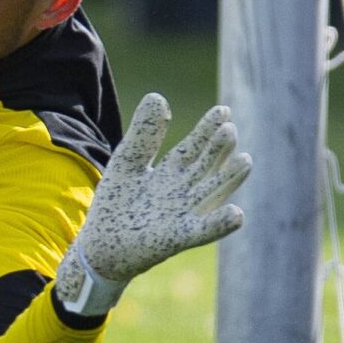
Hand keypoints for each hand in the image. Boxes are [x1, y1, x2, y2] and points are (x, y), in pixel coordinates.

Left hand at [55, 93, 250, 317]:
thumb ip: (143, 134)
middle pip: (205, 167)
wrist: (98, 247)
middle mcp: (183, 192)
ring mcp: (183, 215)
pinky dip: (219, 224)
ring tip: (245, 160)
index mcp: (171, 172)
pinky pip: (202, 231)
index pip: (194, 147)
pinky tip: (237, 214)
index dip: (208, 130)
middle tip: (229, 129)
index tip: (223, 111)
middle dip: (218, 150)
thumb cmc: (117, 205)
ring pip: (211, 194)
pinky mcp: (176, 238)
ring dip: (229, 179)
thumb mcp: (127, 162)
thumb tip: (158, 96)